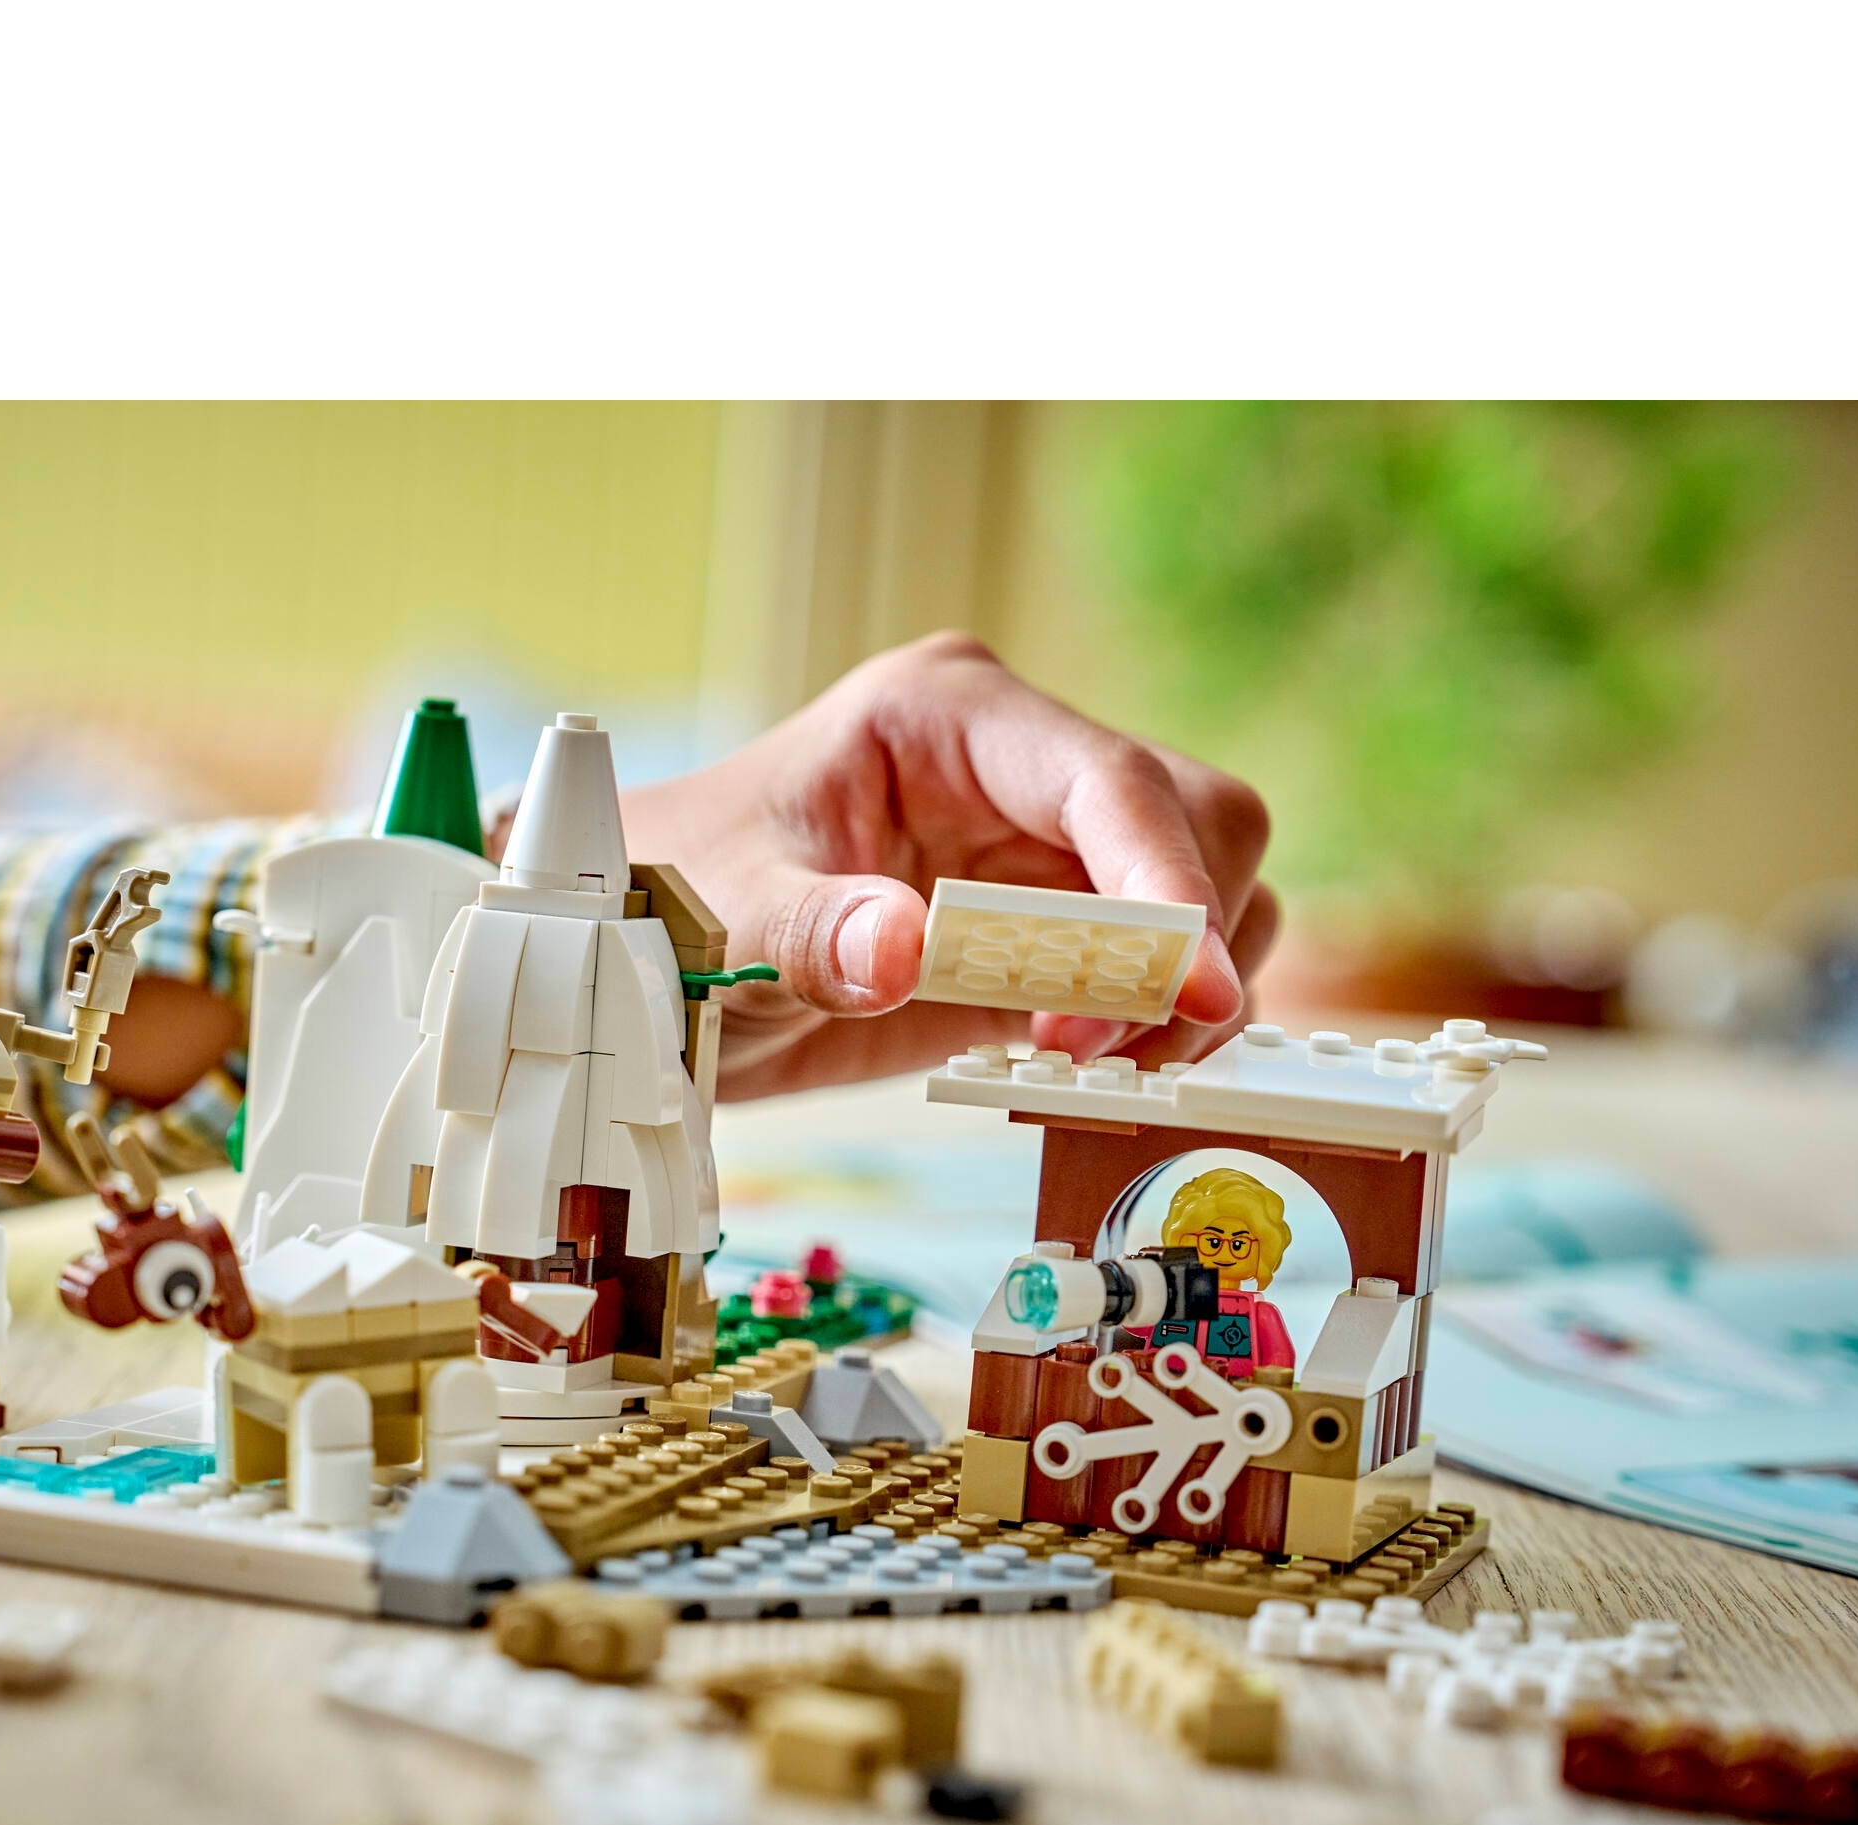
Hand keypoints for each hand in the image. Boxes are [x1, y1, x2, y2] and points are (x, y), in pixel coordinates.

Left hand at [619, 632, 1280, 1098]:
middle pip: (1199, 825)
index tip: (1198, 988)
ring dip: (1180, 995)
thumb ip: (812, 933)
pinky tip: (1076, 1072)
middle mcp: (1022, 772)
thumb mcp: (725, 915)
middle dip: (1182, 943)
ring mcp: (1047, 852)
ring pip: (1206, 900)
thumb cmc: (678, 899)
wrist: (651, 962)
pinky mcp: (1054, 938)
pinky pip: (1160, 976)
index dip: (1169, 883)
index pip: (1109, 782)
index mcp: (951, 718)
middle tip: (1087, 1047)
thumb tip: (904, 950)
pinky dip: (1154, 1030)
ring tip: (1078, 1063)